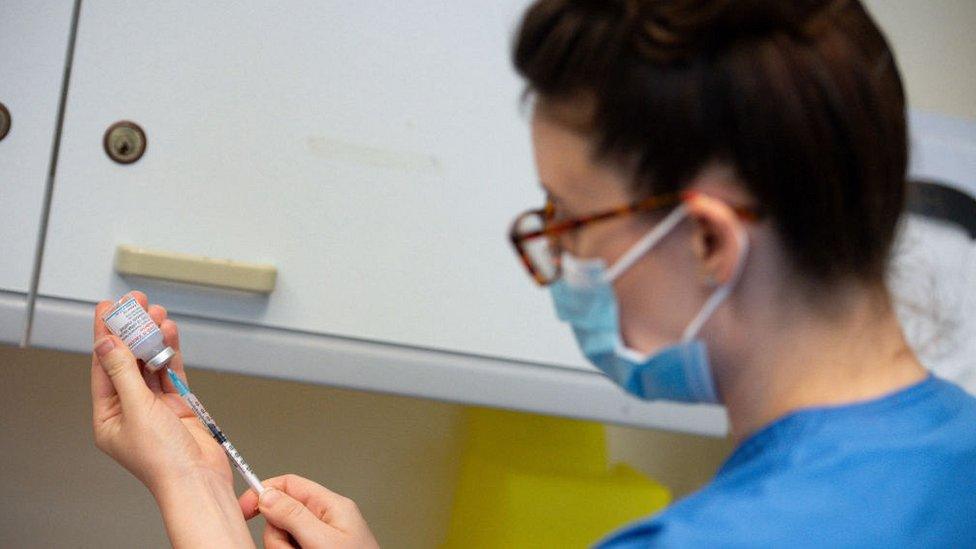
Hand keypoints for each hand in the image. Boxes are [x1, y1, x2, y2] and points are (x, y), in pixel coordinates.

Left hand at [91, 291, 229, 491]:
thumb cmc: (163, 460)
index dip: (106, 335)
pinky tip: (170, 333)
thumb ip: (123, 373)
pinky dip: (171, 351)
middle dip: (131, 330)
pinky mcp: (178, 404)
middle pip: (127, 360)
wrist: (198, 478)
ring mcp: (155, 406)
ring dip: (153, 337)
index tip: (109, 309)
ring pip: (150, 362)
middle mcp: (130, 409)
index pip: (103, 366)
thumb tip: (107, 345)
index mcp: (108, 416)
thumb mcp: (136, 410)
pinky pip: (171, 371)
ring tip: (156, 312)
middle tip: (135, 303)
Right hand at [239, 474, 378, 548]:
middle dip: (278, 536)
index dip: (264, 492)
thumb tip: (267, 494)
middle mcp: (324, 521)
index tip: (245, 508)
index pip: (290, 484)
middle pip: (281, 517)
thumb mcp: (324, 539)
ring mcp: (318, 541)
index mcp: (331, 506)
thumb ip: (295, 516)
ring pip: (281, 539)